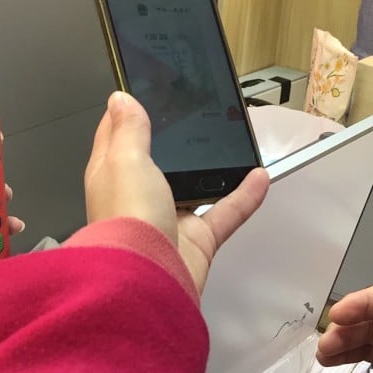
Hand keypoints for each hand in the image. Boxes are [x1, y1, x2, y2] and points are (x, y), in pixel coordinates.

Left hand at [83, 91, 267, 293]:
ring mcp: (168, 219)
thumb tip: (120, 99)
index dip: (128, 113)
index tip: (143, 91)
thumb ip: (129, 130)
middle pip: (157, 161)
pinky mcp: (196, 240)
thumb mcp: (126, 161)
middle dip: (174, 141)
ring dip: (212, 169)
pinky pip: (225, 213)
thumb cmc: (127, 219)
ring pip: (194, 187)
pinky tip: (260, 177)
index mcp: (112, 175)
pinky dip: (244, 196)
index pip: (116, 136)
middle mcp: (138, 196)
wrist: (146, 281)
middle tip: (196, 114)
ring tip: (230, 143)